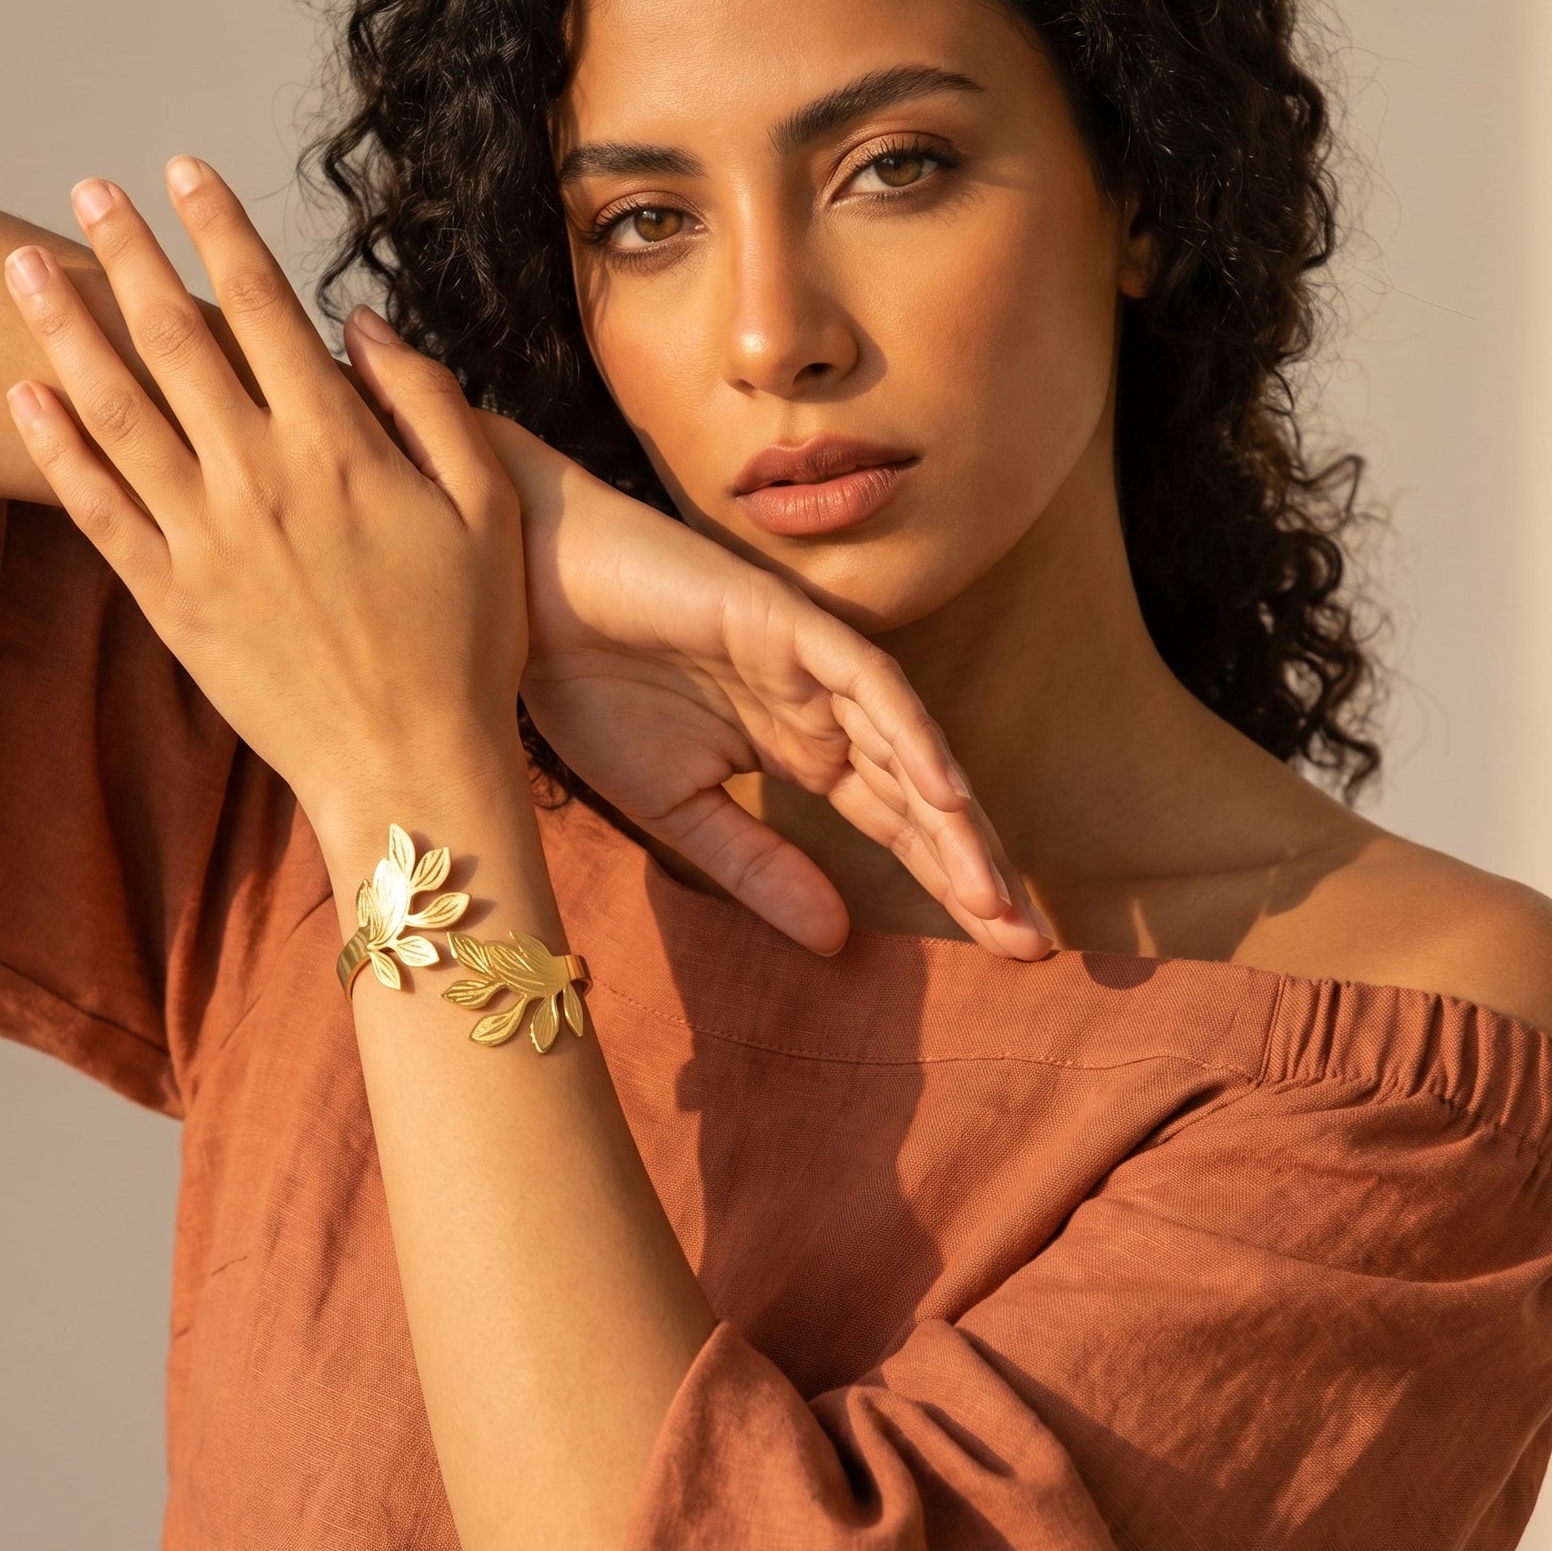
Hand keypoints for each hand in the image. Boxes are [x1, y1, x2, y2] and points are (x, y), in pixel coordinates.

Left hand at [0, 157, 524, 829]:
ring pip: (115, 410)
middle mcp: (259, 478)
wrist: (408, 763)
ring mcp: (204, 539)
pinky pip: (96, 508)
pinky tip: (24, 397)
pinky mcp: (171, 598)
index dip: (221, 231)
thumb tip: (366, 324)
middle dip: (129, 254)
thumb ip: (432, 405)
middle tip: (91, 192)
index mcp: (339, 447)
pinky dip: (55, 449)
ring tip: (25, 268)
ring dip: (65, 329)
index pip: (265, 309)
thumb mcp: (486, 509)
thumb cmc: (466, 641)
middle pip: (176, 341)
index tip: (187, 173)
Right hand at [450, 403, 1054, 961]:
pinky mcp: (787, 619)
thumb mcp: (678, 810)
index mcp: (800, 748)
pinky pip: (866, 679)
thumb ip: (759, 868)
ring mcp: (810, 661)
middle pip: (920, 795)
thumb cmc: (589, 686)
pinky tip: (946, 796)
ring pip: (907, 744)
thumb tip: (839, 942)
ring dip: (954, 820)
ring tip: (997, 898)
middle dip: (976, 868)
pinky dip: (909, 734)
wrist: (518, 599)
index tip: (1007, 951)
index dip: (951, 884)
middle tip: (1033, 944)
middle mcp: (822, 708)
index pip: (895, 824)